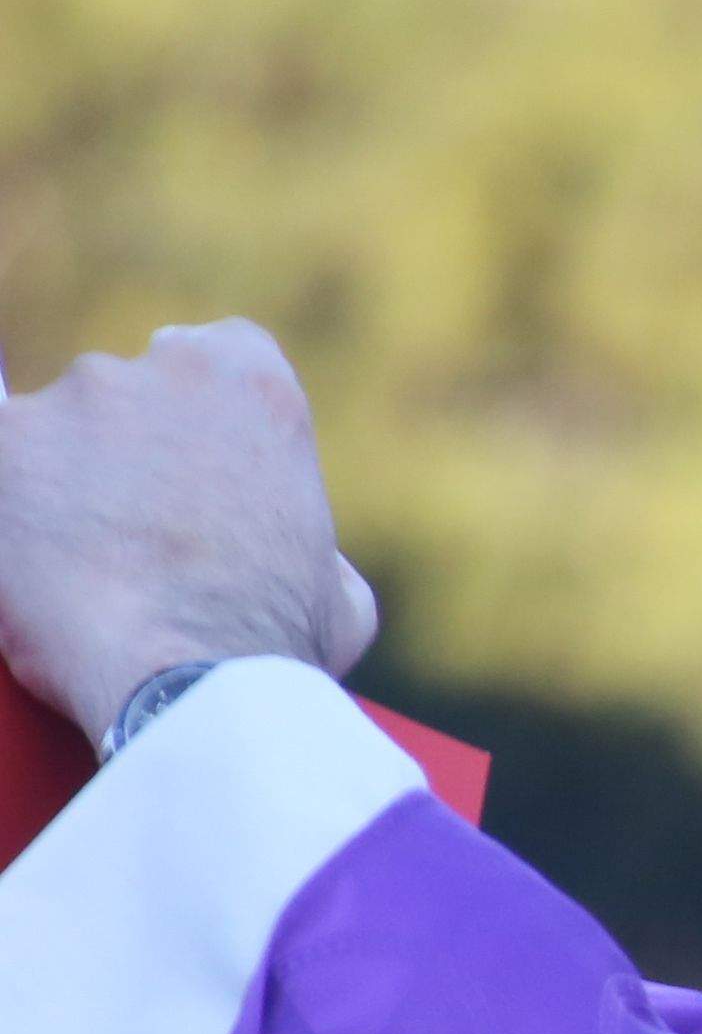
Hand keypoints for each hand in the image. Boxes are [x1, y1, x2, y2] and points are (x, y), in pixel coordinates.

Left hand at [0, 321, 377, 743]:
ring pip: (46, 431)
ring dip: (55, 484)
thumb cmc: (271, 641)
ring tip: (77, 566)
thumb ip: (307, 537)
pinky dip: (10, 512)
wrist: (185, 681)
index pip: (212, 352)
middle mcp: (159, 367)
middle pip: (121, 389)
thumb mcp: (336, 583)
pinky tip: (31, 567)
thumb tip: (288, 552)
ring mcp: (72, 399)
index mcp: (251, 381)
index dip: (194, 413)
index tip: (186, 465)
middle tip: (127, 534)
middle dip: (119, 451)